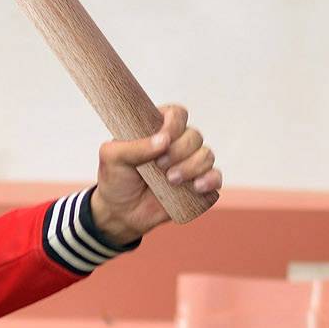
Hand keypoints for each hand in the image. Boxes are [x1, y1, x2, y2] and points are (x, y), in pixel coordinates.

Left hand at [89, 107, 221, 247]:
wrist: (120, 213)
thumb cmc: (116, 180)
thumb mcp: (113, 157)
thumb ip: (134, 146)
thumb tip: (164, 140)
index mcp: (157, 129)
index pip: (177, 114)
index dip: (174, 124)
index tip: (163, 140)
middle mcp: (176, 143)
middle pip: (194, 136)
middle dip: (179, 152)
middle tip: (160, 167)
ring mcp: (189, 164)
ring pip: (206, 155)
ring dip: (191, 167)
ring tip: (170, 181)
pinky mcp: (197, 185)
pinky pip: (215, 177)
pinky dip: (210, 180)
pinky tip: (196, 187)